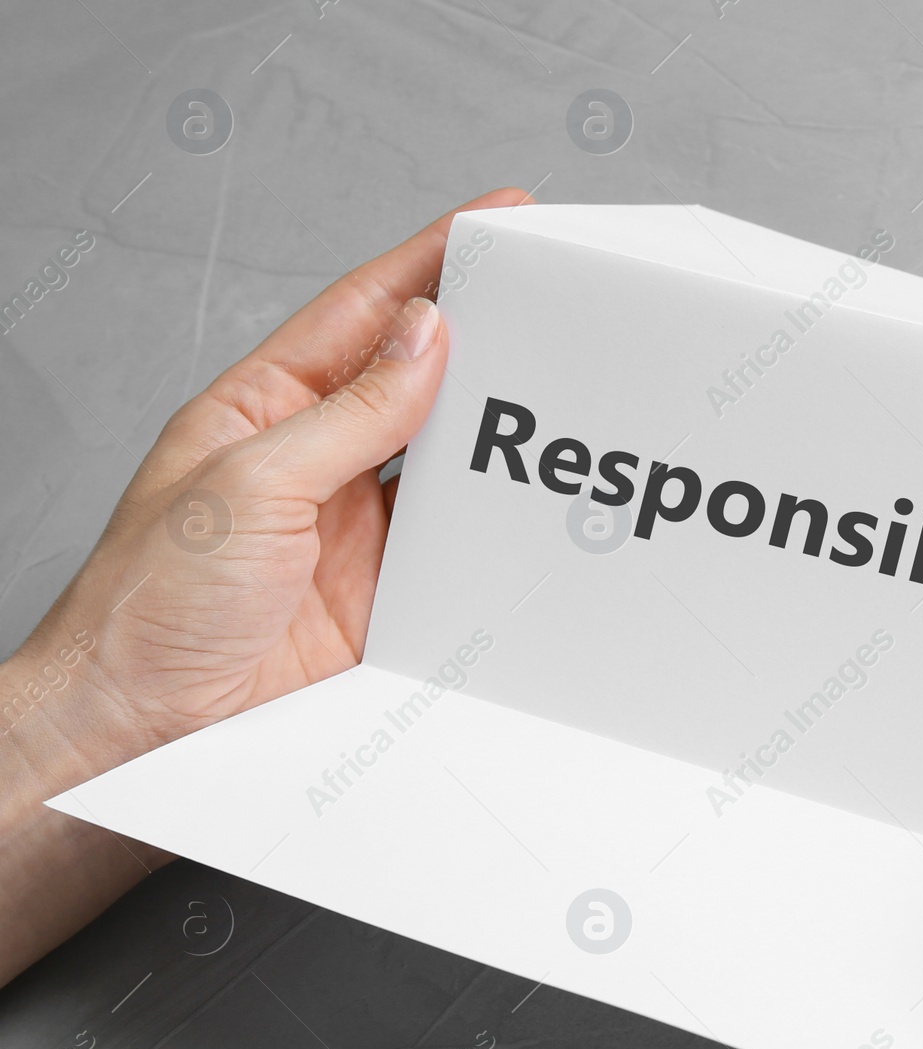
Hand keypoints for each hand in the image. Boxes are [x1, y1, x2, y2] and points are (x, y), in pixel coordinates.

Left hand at [0, 187, 526, 980]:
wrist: (144, 726)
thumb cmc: (150, 604)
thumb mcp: (250, 483)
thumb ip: (349, 414)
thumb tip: (423, 339)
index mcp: (263, 408)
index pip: (360, 316)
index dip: (427, 264)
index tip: (493, 224)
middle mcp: (316, 461)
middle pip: (416, 383)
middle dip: (482, 343)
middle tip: (548, 309)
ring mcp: (356, 532)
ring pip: (446, 465)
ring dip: (495, 439)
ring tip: (554, 402)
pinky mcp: (387, 598)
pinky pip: (457, 550)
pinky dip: (496, 530)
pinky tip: (527, 509)